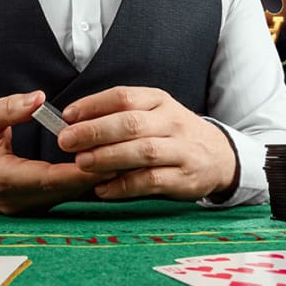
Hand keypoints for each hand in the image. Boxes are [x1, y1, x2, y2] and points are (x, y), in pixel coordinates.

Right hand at [0, 90, 114, 214]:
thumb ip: (9, 108)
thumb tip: (38, 99)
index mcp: (2, 178)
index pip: (46, 178)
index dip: (76, 171)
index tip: (102, 159)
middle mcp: (16, 200)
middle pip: (64, 191)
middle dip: (95, 176)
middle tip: (126, 159)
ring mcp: (26, 208)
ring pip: (67, 197)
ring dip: (94, 182)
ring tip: (123, 163)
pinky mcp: (35, 208)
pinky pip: (64, 198)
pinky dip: (85, 185)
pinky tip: (107, 171)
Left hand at [57, 86, 236, 200]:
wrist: (219, 156)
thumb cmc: (172, 133)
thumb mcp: (152, 113)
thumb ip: (118, 115)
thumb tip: (72, 122)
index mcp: (159, 100)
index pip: (123, 97)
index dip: (93, 105)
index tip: (67, 116)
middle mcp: (171, 121)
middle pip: (131, 123)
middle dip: (95, 131)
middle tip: (66, 141)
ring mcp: (181, 150)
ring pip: (142, 151)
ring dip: (108, 157)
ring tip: (81, 163)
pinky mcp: (184, 178)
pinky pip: (150, 181)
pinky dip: (124, 186)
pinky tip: (102, 189)